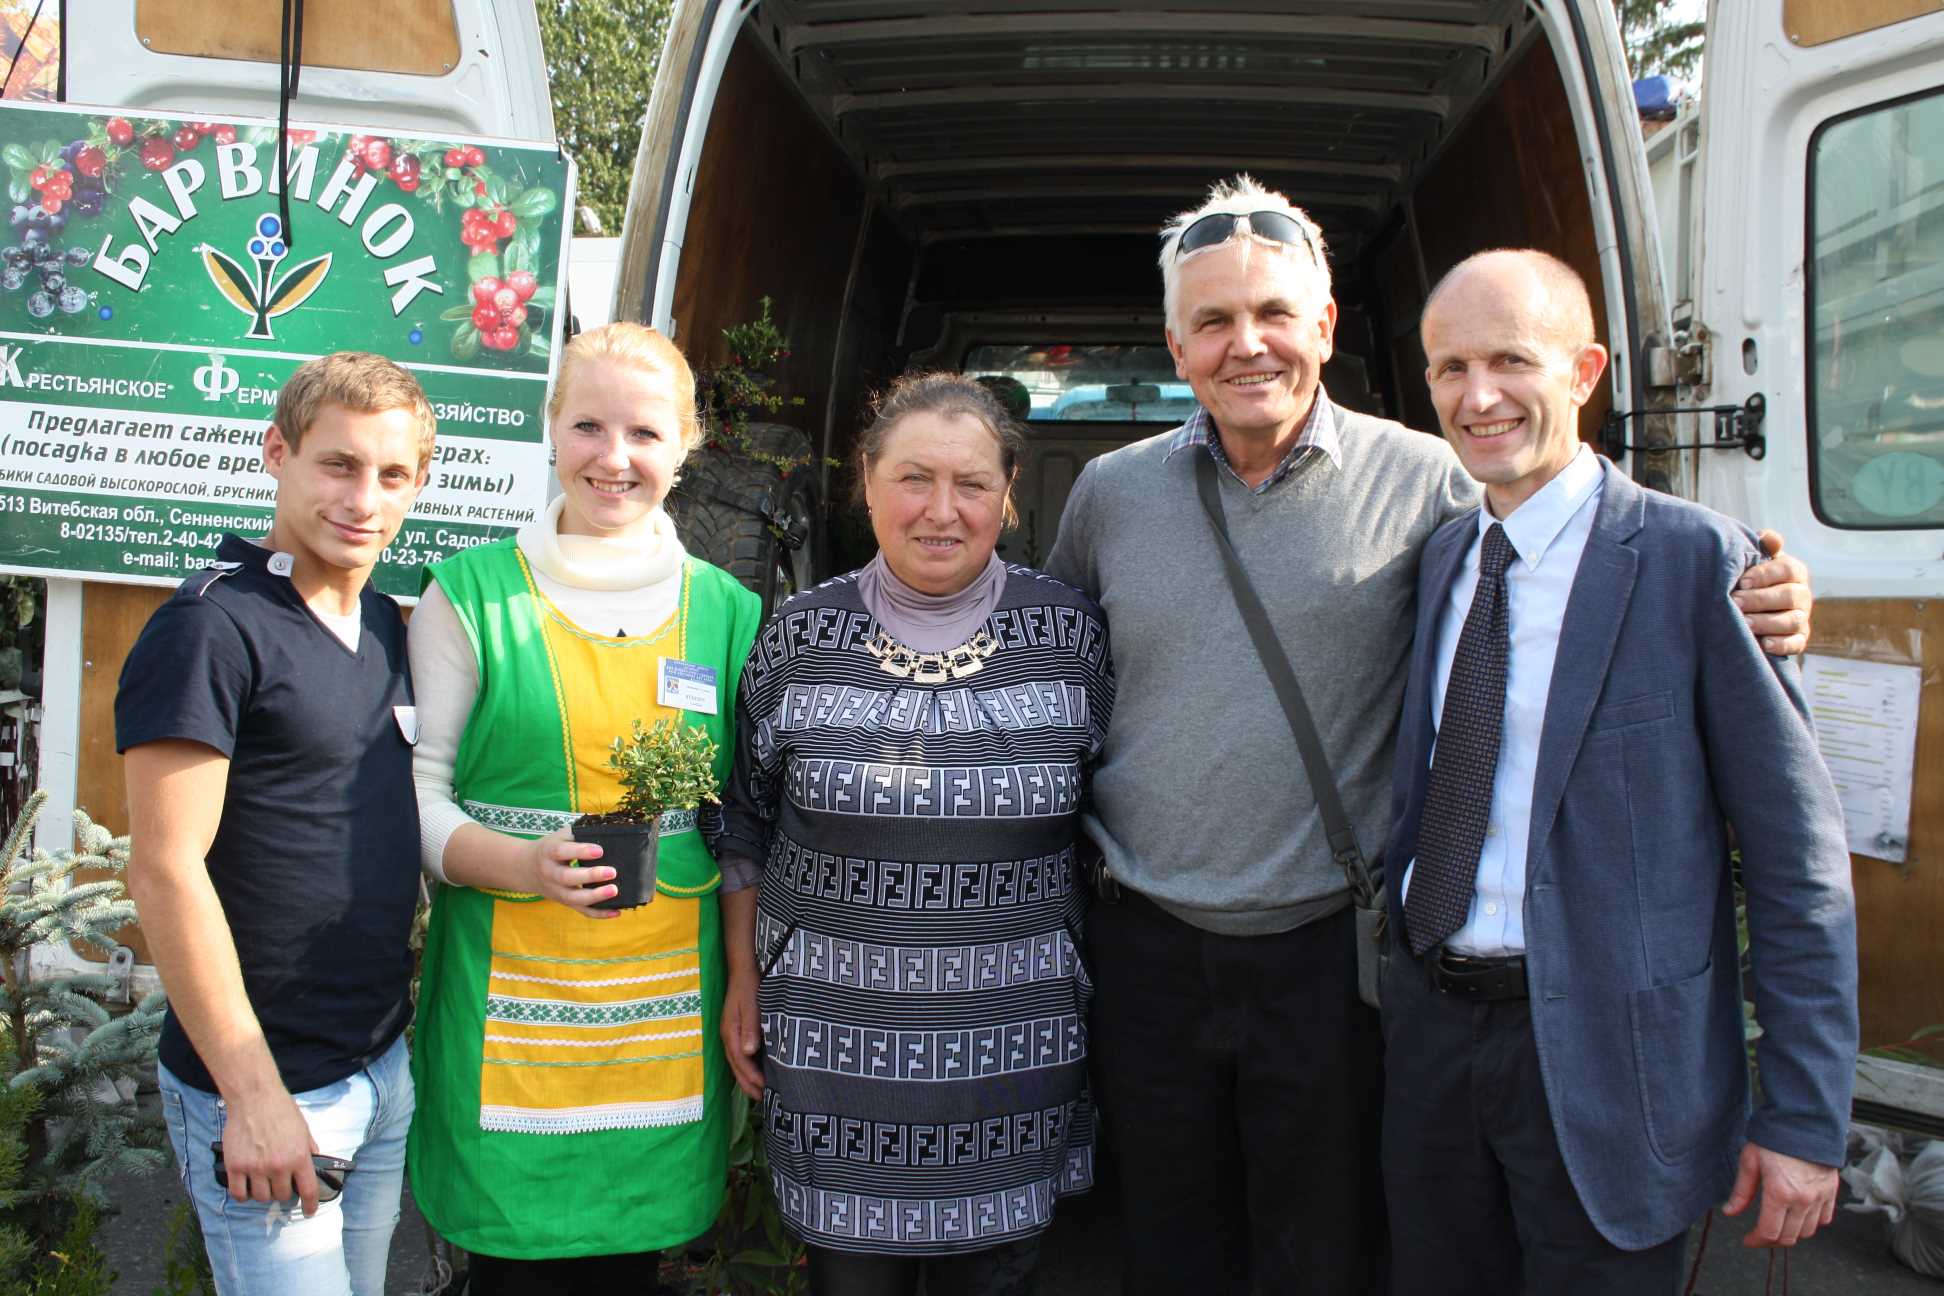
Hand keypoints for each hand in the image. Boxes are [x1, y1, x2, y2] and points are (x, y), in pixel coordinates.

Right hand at [219, 1085, 320, 1214]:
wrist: (255, 1097)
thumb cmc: (281, 1110)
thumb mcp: (303, 1129)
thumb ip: (308, 1149)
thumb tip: (313, 1164)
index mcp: (299, 1157)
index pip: (308, 1190)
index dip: (309, 1205)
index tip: (309, 1212)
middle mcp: (278, 1166)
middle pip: (282, 1196)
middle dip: (283, 1192)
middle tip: (280, 1184)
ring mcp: (255, 1168)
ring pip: (261, 1197)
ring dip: (264, 1193)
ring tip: (264, 1183)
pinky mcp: (235, 1166)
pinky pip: (239, 1193)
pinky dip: (243, 1195)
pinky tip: (247, 1188)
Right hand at [528, 828, 617, 918]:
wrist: (527, 868)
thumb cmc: (552, 847)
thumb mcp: (561, 835)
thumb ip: (580, 832)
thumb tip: (609, 826)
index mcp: (549, 852)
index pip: (562, 852)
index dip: (581, 851)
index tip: (600, 850)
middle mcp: (551, 873)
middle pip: (568, 878)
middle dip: (590, 876)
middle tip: (612, 872)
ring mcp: (557, 891)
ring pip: (574, 899)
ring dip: (595, 897)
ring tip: (614, 890)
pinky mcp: (565, 902)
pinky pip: (581, 911)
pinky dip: (599, 914)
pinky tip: (616, 912)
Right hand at [722, 971, 763, 1099]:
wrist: (743, 971)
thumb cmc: (749, 987)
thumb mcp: (751, 1005)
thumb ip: (750, 1028)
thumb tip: (748, 1052)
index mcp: (730, 1032)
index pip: (740, 1061)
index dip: (750, 1076)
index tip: (764, 1087)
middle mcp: (729, 1037)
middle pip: (736, 1066)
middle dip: (747, 1084)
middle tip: (763, 1099)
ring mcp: (732, 1035)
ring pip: (737, 1063)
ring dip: (747, 1078)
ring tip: (760, 1092)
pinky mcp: (738, 1032)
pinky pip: (741, 1055)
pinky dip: (748, 1067)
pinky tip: (758, 1073)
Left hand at [1723, 1141, 1837, 1247]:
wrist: (1804, 1123)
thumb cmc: (1774, 1139)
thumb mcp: (1750, 1162)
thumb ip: (1741, 1191)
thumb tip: (1730, 1212)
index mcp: (1780, 1193)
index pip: (1769, 1232)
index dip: (1756, 1240)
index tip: (1748, 1240)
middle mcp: (1803, 1200)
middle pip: (1789, 1237)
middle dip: (1771, 1240)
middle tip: (1760, 1235)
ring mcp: (1820, 1198)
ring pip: (1807, 1232)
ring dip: (1792, 1233)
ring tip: (1778, 1225)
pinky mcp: (1831, 1192)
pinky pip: (1824, 1219)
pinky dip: (1811, 1223)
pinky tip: (1799, 1216)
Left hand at [1732, 531, 1811, 655]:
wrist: (1748, 606)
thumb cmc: (1749, 578)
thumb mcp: (1753, 560)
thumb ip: (1761, 548)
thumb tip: (1766, 537)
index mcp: (1793, 571)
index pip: (1787, 570)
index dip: (1765, 575)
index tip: (1742, 581)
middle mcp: (1802, 594)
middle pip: (1790, 596)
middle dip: (1761, 600)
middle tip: (1736, 602)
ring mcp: (1801, 617)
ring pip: (1792, 620)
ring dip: (1767, 622)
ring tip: (1744, 624)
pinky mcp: (1798, 639)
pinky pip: (1796, 643)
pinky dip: (1782, 644)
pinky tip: (1765, 644)